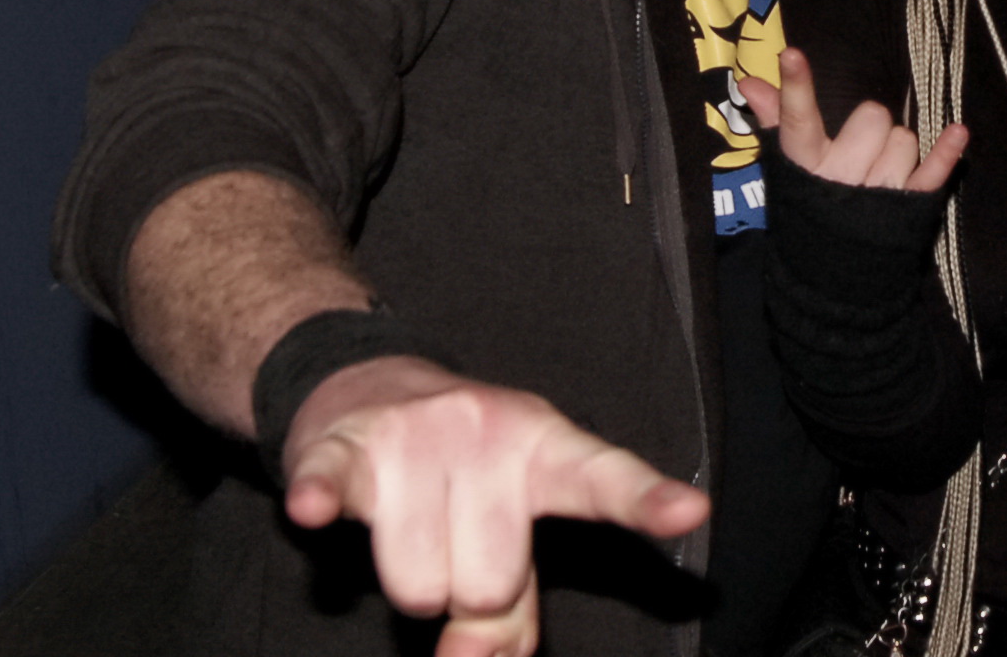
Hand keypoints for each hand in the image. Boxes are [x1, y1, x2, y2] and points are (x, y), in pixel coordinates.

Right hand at [282, 356, 710, 656]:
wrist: (364, 390)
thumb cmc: (457, 482)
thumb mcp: (506, 533)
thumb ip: (511, 616)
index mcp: (546, 449)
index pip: (603, 480)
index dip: (646, 501)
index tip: (690, 511)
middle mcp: (489, 428)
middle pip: (487, 584)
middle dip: (463, 592)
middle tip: (451, 545)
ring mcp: (416, 432)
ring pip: (416, 583)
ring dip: (407, 581)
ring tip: (405, 528)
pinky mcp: (343, 443)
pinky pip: (332, 487)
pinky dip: (322, 503)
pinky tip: (317, 505)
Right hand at [739, 47, 966, 191]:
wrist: (830, 283)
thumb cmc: (810, 210)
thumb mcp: (788, 171)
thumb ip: (775, 121)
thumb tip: (750, 82)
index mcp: (805, 167)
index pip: (797, 120)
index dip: (795, 87)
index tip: (791, 55)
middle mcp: (839, 178)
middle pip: (871, 118)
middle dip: (872, 127)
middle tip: (861, 149)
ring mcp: (876, 194)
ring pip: (905, 139)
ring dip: (898, 150)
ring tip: (879, 174)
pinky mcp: (909, 208)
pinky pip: (933, 173)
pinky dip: (948, 153)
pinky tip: (959, 132)